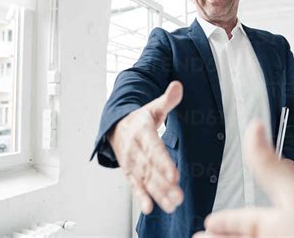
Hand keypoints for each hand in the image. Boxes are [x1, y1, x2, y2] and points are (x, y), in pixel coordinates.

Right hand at [108, 81, 183, 214]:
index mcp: (141, 132)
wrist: (114, 127)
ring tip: (172, 205)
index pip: (154, 149)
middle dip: (164, 184)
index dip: (163, 163)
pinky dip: (142, 197)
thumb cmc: (139, 118)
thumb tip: (178, 85)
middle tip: (178, 196)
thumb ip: (167, 99)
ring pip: (145, 180)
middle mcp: (135, 149)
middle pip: (150, 169)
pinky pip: (135, 185)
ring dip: (158, 194)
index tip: (174, 175)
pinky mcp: (130, 172)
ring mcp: (131, 162)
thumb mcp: (152, 107)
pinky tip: (150, 208)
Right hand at [194, 121, 293, 237]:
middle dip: (217, 237)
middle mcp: (279, 236)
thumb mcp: (292, 199)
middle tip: (197, 237)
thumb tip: (256, 127)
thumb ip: (268, 168)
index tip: (211, 221)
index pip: (248, 219)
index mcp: (282, 220)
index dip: (226, 220)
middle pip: (240, 237)